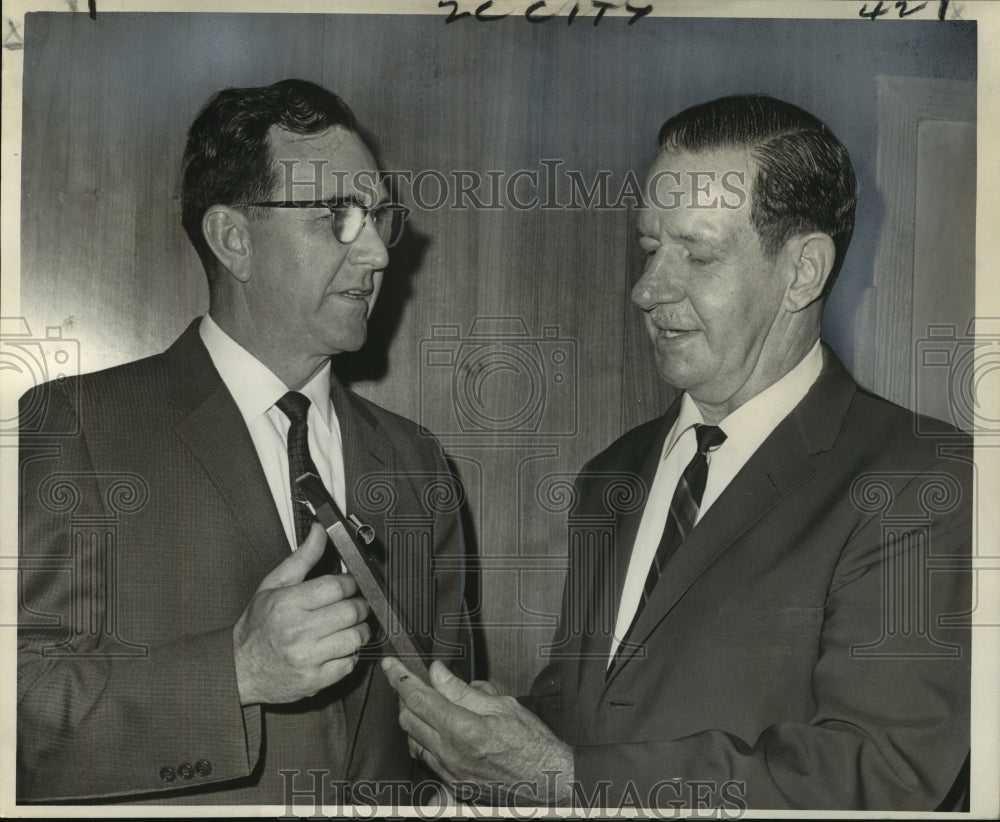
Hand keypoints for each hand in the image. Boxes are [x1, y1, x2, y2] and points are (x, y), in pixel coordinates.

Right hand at [233, 522, 370, 704]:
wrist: (240, 668)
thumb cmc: (258, 625)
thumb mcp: (274, 585)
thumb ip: (302, 557)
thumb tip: (321, 531)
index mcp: (287, 604)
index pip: (337, 586)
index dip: (349, 582)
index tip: (348, 585)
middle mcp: (298, 631)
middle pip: (351, 611)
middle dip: (359, 605)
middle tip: (353, 605)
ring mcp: (307, 658)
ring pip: (356, 637)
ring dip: (359, 630)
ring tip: (347, 626)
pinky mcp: (315, 680)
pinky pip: (349, 664)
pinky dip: (350, 654)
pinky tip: (337, 648)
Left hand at [382, 657, 572, 805]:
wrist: (548, 781)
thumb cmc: (532, 742)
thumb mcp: (502, 705)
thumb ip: (463, 690)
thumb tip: (437, 672)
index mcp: (464, 730)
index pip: (419, 698)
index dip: (401, 678)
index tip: (391, 664)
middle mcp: (451, 755)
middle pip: (408, 719)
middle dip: (403, 694)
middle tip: (407, 677)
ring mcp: (450, 772)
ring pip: (412, 739)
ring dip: (411, 716)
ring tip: (420, 699)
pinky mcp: (453, 783)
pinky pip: (425, 757)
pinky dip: (422, 737)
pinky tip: (432, 726)